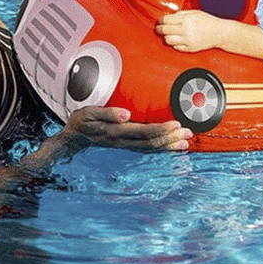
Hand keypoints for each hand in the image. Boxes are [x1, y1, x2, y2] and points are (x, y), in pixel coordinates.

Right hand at [63, 106, 191, 151]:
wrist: (74, 137)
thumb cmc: (83, 121)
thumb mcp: (89, 113)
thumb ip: (108, 113)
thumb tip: (126, 114)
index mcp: (116, 132)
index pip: (144, 132)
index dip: (161, 129)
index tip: (176, 124)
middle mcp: (124, 142)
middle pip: (152, 143)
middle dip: (171, 138)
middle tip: (188, 132)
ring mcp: (126, 146)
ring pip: (152, 149)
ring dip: (170, 145)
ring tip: (186, 141)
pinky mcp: (128, 146)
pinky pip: (148, 150)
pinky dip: (162, 149)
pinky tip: (173, 147)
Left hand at [155, 10, 223, 52]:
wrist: (220, 33)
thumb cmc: (208, 21)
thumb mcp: (194, 12)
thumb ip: (181, 14)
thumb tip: (169, 16)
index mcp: (186, 19)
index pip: (166, 20)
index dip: (160, 20)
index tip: (159, 21)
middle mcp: (186, 30)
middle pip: (165, 30)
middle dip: (159, 29)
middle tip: (158, 28)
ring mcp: (188, 40)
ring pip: (168, 40)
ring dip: (166, 37)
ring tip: (167, 35)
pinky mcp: (190, 48)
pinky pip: (176, 47)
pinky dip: (174, 43)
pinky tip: (176, 40)